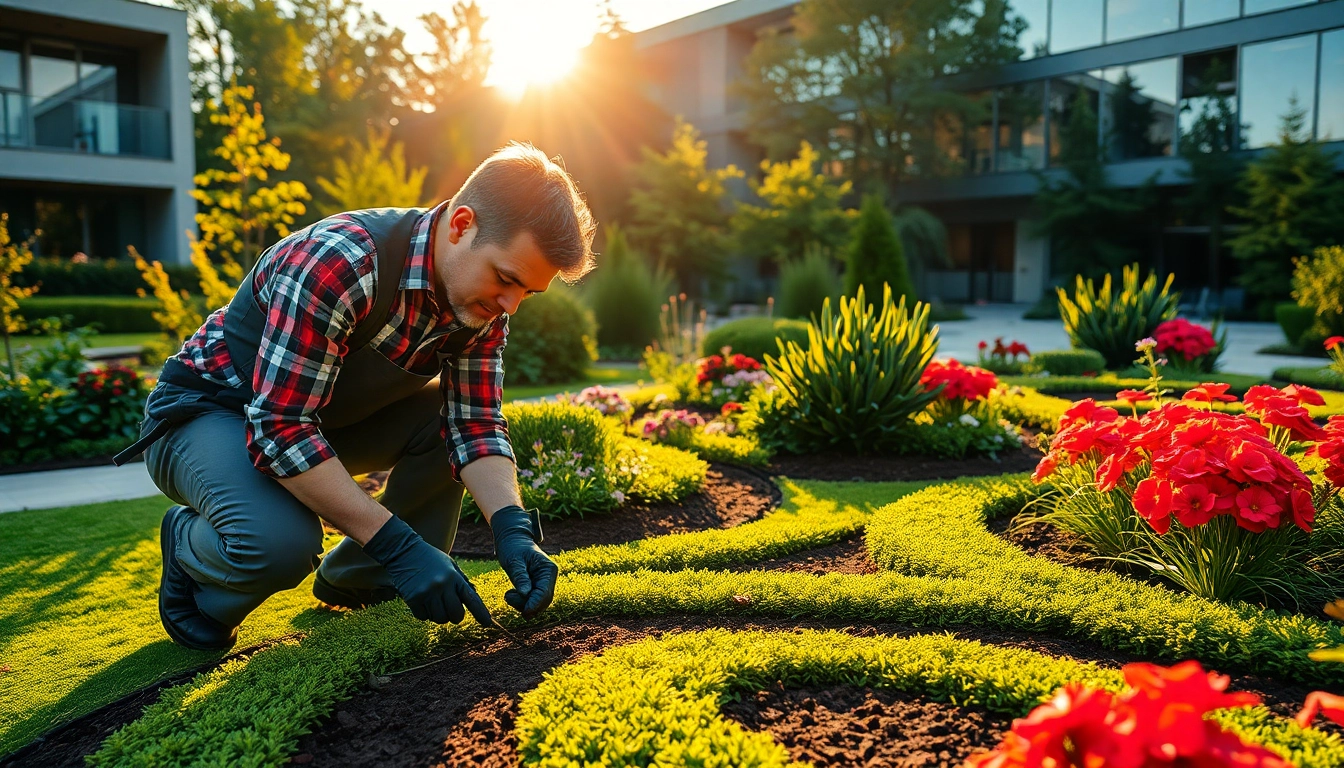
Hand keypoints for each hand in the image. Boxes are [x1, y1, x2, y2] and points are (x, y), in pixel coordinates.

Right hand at [362, 515, 492, 625]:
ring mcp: (427, 593)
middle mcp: (442, 585)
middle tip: (451, 611)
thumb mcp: (450, 565)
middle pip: (455, 615)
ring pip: (440, 619)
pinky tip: (422, 602)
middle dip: (455, 617)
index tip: (487, 623)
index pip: (471, 599)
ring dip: (439, 615)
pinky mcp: (413, 599)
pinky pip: (424, 618)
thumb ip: (462, 581)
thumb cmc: (431, 558)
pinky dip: (425, 614)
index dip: (480, 613)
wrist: (404, 551)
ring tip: (434, 602)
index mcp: (454, 577)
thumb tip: (473, 598)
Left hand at [490, 506, 557, 617]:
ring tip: (508, 594)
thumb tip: (525, 594)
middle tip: (508, 597)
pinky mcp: (537, 586)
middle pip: (543, 601)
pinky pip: (532, 601)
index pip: (545, 593)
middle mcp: (549, 577)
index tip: (525, 613)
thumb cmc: (512, 547)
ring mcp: (544, 582)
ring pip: (538, 604)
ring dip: (523, 604)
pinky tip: (511, 594)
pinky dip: (522, 602)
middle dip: (527, 605)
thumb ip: (520, 577)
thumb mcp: (513, 561)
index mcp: (548, 569)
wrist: (512, 540)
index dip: (535, 604)